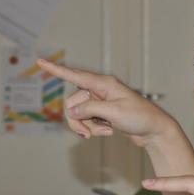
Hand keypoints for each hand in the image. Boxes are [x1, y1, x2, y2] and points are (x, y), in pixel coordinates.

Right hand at [36, 59, 174, 146]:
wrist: (154, 131)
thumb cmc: (139, 117)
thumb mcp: (113, 113)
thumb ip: (89, 109)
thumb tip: (70, 111)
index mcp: (103, 84)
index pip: (75, 75)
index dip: (56, 69)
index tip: (39, 61)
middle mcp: (100, 90)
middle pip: (72, 103)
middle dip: (78, 120)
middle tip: (88, 133)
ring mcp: (100, 102)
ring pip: (78, 114)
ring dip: (87, 127)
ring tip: (104, 132)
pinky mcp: (102, 113)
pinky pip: (87, 121)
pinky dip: (94, 129)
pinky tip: (109, 132)